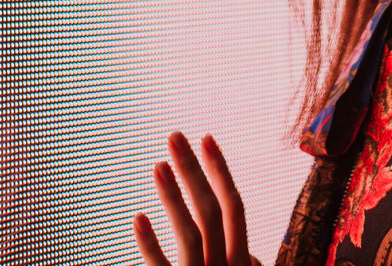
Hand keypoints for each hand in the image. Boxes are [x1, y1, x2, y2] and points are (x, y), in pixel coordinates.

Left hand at [133, 132, 262, 265]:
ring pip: (190, 236)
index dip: (220, 171)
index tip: (206, 138)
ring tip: (159, 166)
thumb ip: (239, 263)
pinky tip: (139, 218)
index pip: (233, 208)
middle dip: (193, 171)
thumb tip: (252, 256)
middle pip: (211, 212)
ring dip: (174, 198)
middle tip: (174, 137)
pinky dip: (149, 244)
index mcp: (240, 261)